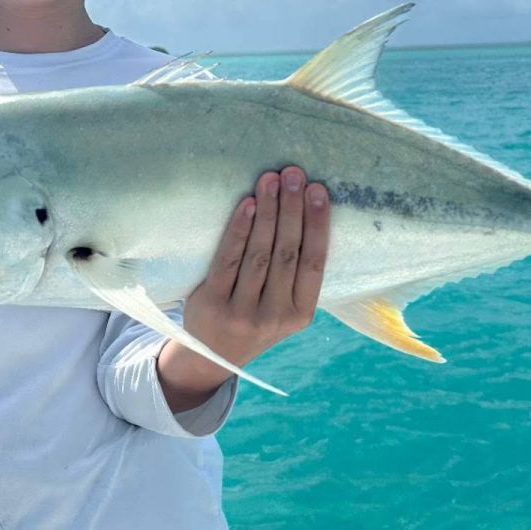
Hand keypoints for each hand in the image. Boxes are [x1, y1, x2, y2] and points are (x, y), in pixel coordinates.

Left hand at [158, 166, 328, 409]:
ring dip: (268, 212)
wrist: (211, 355)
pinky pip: (228, 260)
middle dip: (292, 209)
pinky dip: (239, 229)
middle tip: (293, 174)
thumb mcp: (285, 308)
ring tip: (270, 180)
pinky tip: (247, 204)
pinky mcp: (213, 304)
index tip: (319, 190)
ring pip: (259, 253)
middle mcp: (274, 316)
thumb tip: (306, 209)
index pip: (314, 263)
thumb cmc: (255, 316)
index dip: (318, 224)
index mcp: (301, 314)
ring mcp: (242, 312)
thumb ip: (295, 274)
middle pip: (287, 253)